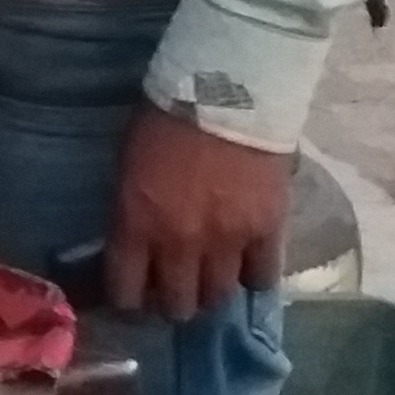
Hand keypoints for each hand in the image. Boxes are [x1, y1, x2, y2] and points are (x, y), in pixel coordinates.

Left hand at [106, 105, 291, 320]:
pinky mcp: (267, 231)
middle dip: (174, 302)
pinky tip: (249, 264)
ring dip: (212, 291)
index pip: (126, 293)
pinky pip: (262, 277)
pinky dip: (254, 275)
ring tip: (211, 278)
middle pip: (178, 304)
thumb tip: (134, 249)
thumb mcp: (127, 168)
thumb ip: (131, 214)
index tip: (134, 298)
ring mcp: (226, 241)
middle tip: (177, 289)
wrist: (226, 89)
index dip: (129, 302)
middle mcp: (179, 243)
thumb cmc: (164, 120)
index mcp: (135, 224)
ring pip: (218, 296)